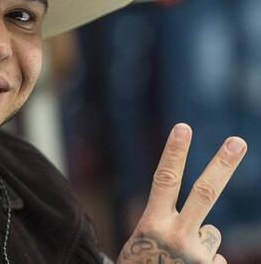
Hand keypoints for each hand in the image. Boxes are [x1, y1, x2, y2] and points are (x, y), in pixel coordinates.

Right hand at [118, 123, 246, 263]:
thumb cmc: (141, 263)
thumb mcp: (144, 242)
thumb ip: (174, 230)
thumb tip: (215, 233)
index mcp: (152, 224)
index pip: (164, 181)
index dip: (174, 153)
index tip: (183, 127)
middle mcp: (177, 236)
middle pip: (203, 193)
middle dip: (221, 165)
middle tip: (237, 141)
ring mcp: (197, 255)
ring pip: (210, 234)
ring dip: (199, 245)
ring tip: (177, 261)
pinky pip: (215, 259)